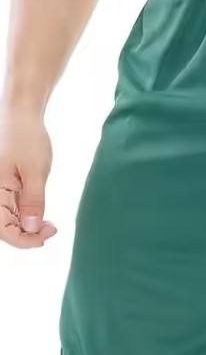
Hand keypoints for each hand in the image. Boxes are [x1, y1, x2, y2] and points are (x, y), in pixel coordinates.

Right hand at [0, 106, 56, 247]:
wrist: (21, 114)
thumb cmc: (26, 138)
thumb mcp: (35, 172)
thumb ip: (33, 201)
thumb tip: (31, 228)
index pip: (2, 229)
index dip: (23, 239)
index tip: (46, 236)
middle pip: (4, 227)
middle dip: (27, 235)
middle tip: (52, 229)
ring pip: (8, 220)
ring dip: (27, 227)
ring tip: (49, 223)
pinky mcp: (5, 186)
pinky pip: (12, 209)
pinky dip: (26, 216)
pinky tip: (42, 216)